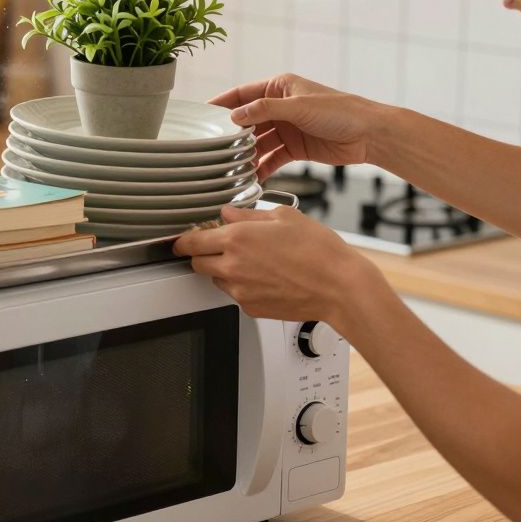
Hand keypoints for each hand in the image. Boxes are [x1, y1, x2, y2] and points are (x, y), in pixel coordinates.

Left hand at [172, 205, 384, 326]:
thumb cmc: (318, 251)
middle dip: (204, 254)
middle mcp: (233, 266)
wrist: (339, 286)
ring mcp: (240, 290)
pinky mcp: (250, 308)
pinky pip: (235, 294)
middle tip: (220, 247)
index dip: (182, 241)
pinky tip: (266, 277)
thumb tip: (228, 213)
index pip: (191, 242)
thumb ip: (249, 215)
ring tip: (253, 262)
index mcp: (237, 239)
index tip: (181, 241)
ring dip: (224, 270)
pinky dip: (242, 286)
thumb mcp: (284, 217)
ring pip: (216, 279)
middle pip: (197, 263)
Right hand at [209, 74, 392, 178]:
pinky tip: (252, 178)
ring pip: (258, 142)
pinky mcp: (295, 148)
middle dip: (232, 135)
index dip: (221, 104)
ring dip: (246, 155)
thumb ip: (265, 109)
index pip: (242, 94)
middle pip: (247, 121)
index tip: (200, 115)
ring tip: (231, 168)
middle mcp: (280, 107)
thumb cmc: (340, 111)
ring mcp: (287, 128)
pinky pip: (272, 158)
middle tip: (213, 149)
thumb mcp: (298, 106)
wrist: (369, 135)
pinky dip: (262, 168)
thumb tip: (234, 115)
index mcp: (280, 87)